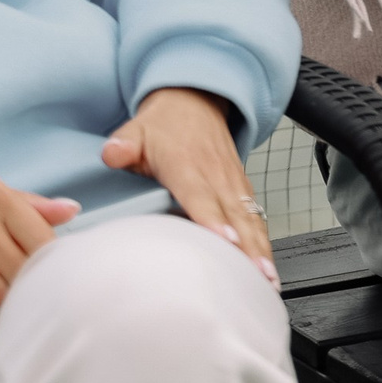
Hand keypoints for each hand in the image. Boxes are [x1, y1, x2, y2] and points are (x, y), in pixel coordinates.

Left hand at [102, 87, 277, 281]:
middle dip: (248, 247)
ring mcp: (233, 183)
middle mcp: (216, 175)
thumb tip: (112, 153)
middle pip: (235, 215)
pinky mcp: (242, 189)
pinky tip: (268, 268)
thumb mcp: (137, 129)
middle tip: (258, 276)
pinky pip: (256, 218)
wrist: (195, 102)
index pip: (201, 196)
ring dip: (261, 250)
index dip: (214, 220)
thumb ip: (124, 144)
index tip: (227, 242)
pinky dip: (264, 243)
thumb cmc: (164, 124)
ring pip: (250, 220)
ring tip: (269, 281)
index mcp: (188, 164)